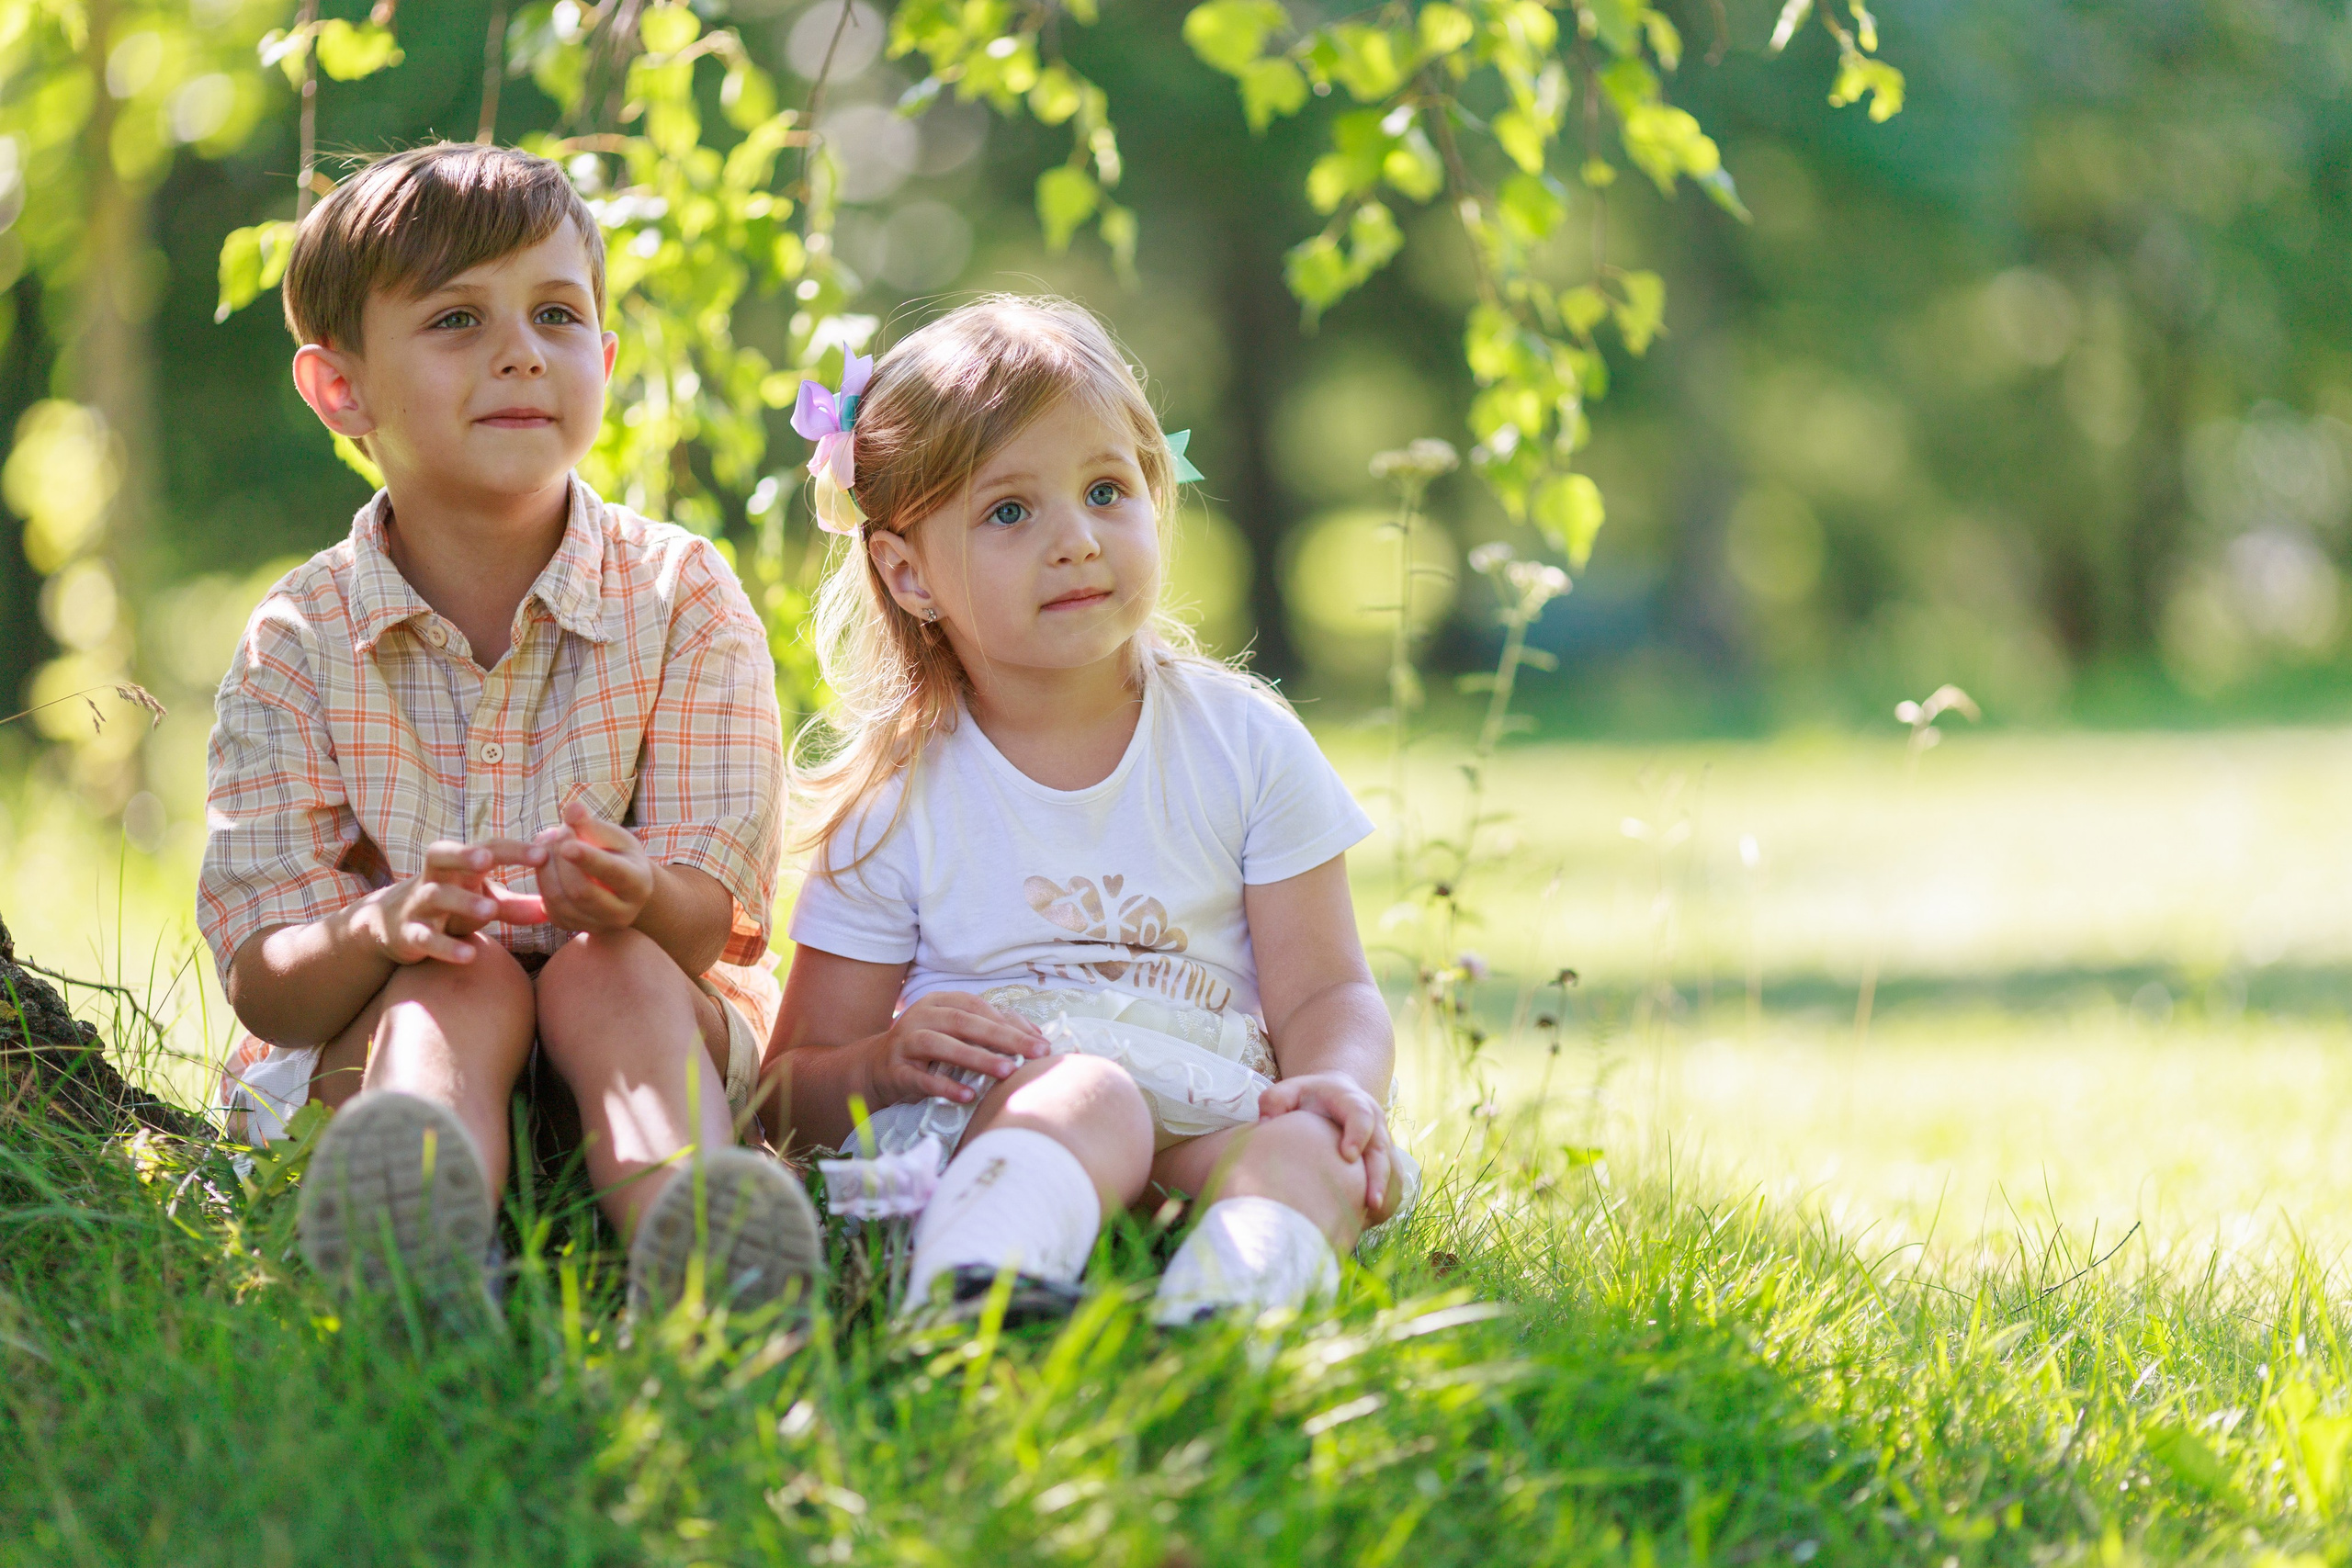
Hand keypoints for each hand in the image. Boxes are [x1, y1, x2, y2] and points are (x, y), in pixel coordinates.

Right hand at [362, 839, 545, 964]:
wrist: (389, 926)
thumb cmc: (448, 907)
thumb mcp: (480, 901)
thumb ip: (514, 905)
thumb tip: (553, 909)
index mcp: (456, 865)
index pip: (486, 847)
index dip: (513, 849)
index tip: (544, 853)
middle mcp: (434, 879)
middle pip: (441, 855)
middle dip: (464, 854)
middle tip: (488, 859)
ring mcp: (418, 906)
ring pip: (434, 896)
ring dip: (461, 900)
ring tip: (490, 910)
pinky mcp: (407, 935)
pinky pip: (424, 938)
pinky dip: (445, 947)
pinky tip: (470, 955)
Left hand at [533, 799, 653, 933]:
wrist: (622, 888)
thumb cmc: (619, 854)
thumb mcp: (614, 837)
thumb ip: (592, 825)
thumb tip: (573, 808)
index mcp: (639, 885)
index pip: (611, 873)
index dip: (587, 858)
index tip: (566, 841)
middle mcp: (622, 913)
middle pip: (580, 890)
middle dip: (560, 859)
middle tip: (554, 831)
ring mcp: (597, 925)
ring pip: (559, 900)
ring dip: (546, 867)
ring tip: (547, 841)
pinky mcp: (573, 927)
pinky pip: (549, 906)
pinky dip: (542, 879)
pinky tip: (546, 860)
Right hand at [863, 992, 1050, 1107]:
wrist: (876, 1069)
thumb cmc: (929, 1050)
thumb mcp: (957, 1033)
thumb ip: (992, 1028)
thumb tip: (1037, 1036)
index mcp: (939, 1002)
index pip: (979, 1007)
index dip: (1010, 1023)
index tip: (1040, 1042)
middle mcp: (921, 1016)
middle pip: (965, 1022)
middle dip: (1004, 1038)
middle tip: (1036, 1054)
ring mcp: (905, 1042)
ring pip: (942, 1045)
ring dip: (977, 1058)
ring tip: (1007, 1072)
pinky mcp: (895, 1071)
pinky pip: (921, 1078)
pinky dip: (945, 1086)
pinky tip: (967, 1095)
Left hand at [1259, 1073, 1395, 1221]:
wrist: (1335, 1096)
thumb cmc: (1307, 1097)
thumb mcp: (1289, 1090)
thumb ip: (1275, 1100)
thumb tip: (1266, 1124)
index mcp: (1352, 1101)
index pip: (1361, 1115)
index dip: (1358, 1134)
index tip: (1348, 1155)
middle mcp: (1374, 1122)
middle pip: (1381, 1149)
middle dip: (1378, 1176)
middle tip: (1370, 1202)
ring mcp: (1382, 1143)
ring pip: (1392, 1170)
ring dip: (1384, 1194)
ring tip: (1370, 1218)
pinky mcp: (1385, 1161)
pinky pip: (1394, 1183)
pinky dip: (1385, 1201)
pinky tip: (1367, 1220)